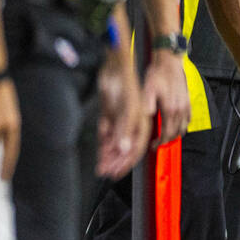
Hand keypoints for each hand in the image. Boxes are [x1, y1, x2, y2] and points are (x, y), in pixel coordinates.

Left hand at [97, 54, 147, 177]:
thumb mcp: (126, 109)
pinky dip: (102, 145)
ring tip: (100, 169)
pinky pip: (106, 134)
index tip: (116, 173)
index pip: (135, 148)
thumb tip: (124, 149)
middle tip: (105, 173)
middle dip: (115, 162)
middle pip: (124, 149)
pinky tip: (98, 155)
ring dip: (108, 156)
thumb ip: (124, 129)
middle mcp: (131, 124)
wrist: (114, 66)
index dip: (126, 162)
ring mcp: (119, 120)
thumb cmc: (124, 85)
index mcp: (140, 123)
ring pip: (114, 143)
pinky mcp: (109, 115)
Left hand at [142, 50, 189, 146]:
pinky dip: (183, 125)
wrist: (169, 62)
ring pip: (183, 128)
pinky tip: (176, 125)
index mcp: (170, 109)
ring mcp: (186, 105)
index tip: (153, 145)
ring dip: (175, 134)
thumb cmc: (158, 74)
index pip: (167, 133)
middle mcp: (180, 109)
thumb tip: (146, 115)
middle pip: (176, 133)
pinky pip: (188, 119)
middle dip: (166, 141)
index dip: (160, 142)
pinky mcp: (188, 101)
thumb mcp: (148, 88)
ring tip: (165, 136)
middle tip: (157, 143)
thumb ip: (147, 103)